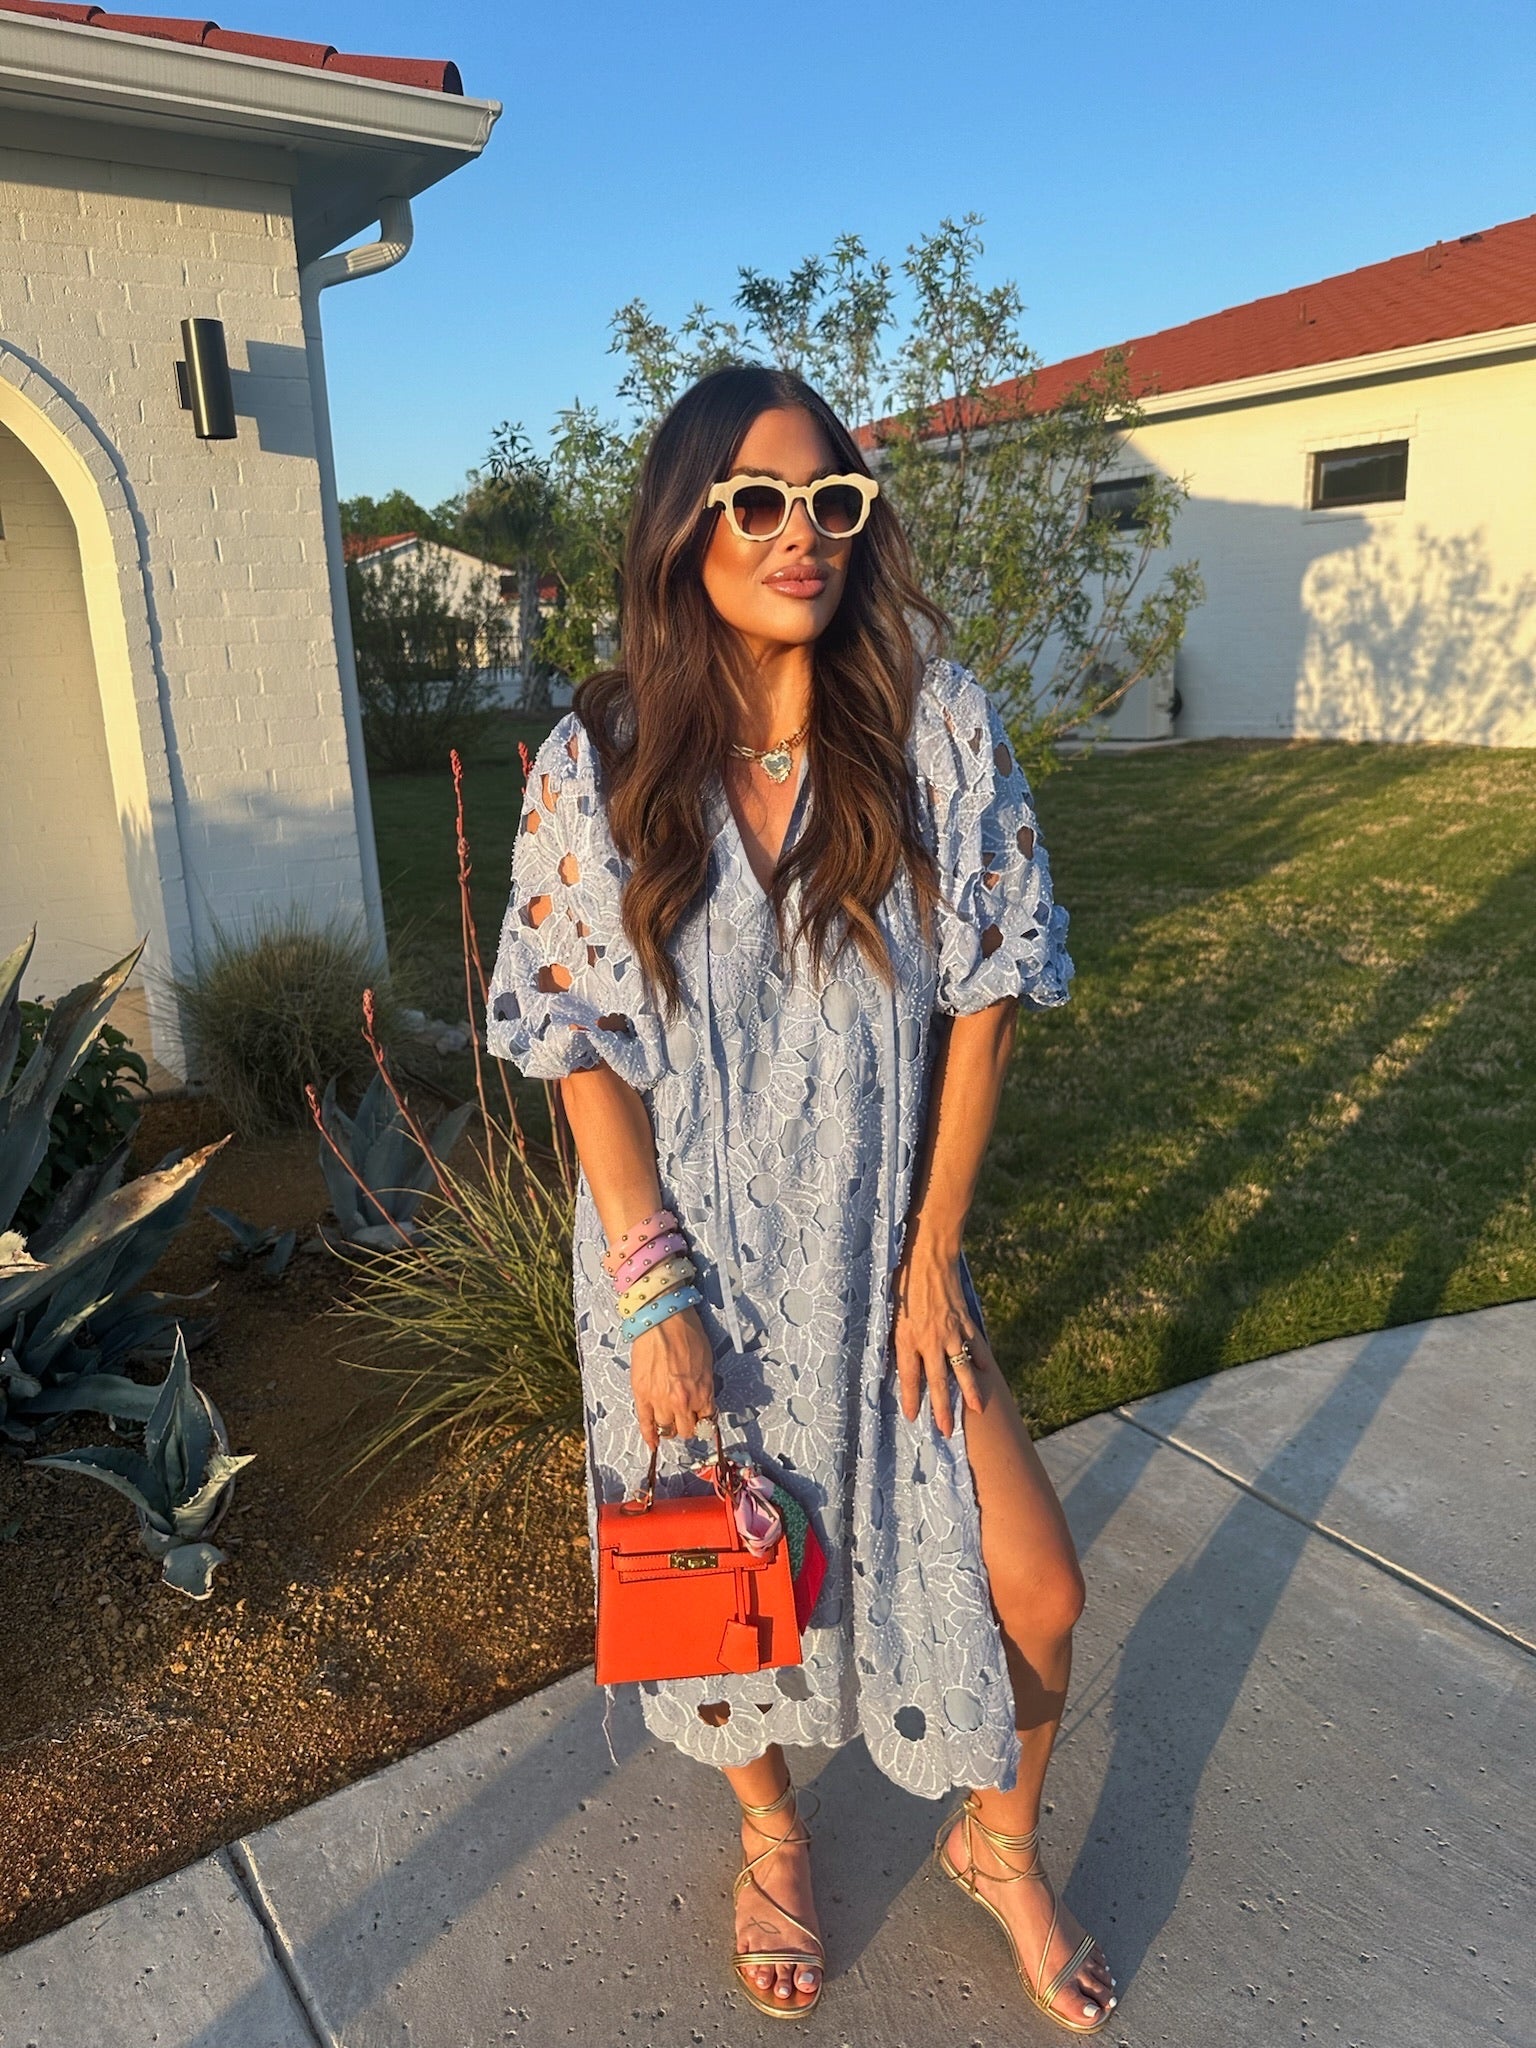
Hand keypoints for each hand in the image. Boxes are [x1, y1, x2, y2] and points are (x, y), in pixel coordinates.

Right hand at [630, 1307, 716, 1448]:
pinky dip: (649, 1436)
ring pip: (667, 1429)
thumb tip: (702, 1401)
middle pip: (687, 1430)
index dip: (704, 1421)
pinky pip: (645, 1423)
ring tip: (669, 1421)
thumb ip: (704, 1387)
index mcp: (702, 1392)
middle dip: (688, 1426)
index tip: (702, 1420)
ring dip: (669, 1428)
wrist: (662, 1320)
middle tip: (686, 1420)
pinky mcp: (642, 1395)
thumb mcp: (706, 1363)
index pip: (707, 1421)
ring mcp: (660, 1400)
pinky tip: (652, 1443)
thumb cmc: (687, 1334)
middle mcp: (682, 1401)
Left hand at [891, 1237, 991, 1437]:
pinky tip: (986, 1374)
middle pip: (937, 1382)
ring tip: (976, 1411)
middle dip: (941, 1408)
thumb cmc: (902, 1279)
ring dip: (970, 1392)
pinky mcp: (964, 1322)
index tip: (912, 1417)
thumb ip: (895, 1335)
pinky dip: (981, 1360)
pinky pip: (974, 1346)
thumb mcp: (889, 1309)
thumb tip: (897, 1355)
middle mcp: (930, 1340)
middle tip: (945, 1431)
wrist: (928, 1256)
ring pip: (962, 1369)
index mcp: (908, 1338)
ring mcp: (951, 1332)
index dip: (911, 1399)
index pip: (910, 1377)